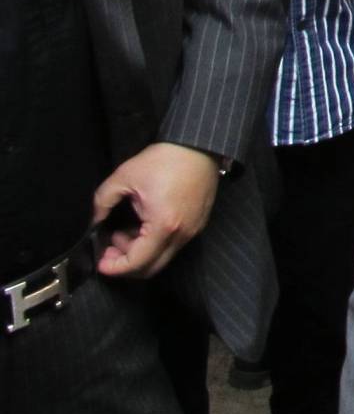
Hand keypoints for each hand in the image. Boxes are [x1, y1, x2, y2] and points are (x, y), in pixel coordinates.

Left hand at [91, 144, 220, 278]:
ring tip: (126, 232)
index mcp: (163, 226)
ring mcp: (193, 230)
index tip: (100, 261)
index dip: (114, 267)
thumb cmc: (164, 159)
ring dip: (141, 253)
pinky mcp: (199, 223)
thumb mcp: (124, 176)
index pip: (137, 263)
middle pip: (151, 268)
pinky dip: (155, 244)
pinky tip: (144, 225)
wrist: (199, 144)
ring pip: (163, 257)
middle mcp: (182, 234)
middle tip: (110, 248)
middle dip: (126, 264)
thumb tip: (95, 221)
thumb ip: (103, 202)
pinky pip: (173, 245)